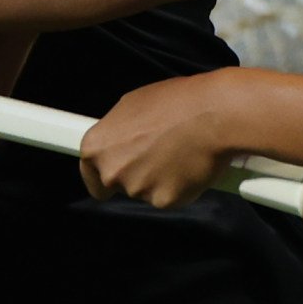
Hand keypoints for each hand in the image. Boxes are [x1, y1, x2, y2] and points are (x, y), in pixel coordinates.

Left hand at [77, 72, 251, 207]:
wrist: (214, 114)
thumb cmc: (176, 102)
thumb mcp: (133, 104)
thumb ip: (119, 130)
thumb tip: (122, 139)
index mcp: (97, 146)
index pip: (89, 174)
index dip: (100, 176)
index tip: (110, 178)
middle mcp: (112, 172)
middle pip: (118, 184)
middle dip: (135, 174)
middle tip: (158, 154)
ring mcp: (137, 188)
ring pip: (146, 190)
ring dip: (159, 179)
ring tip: (179, 152)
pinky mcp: (164, 201)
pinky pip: (170, 197)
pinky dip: (179, 187)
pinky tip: (190, 165)